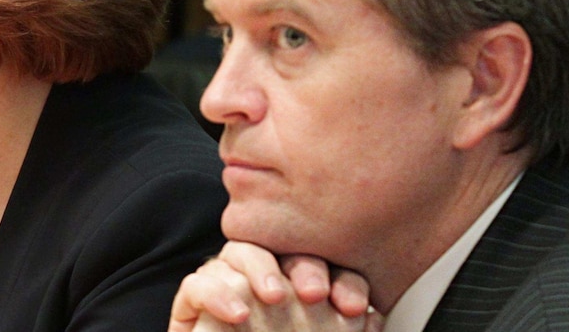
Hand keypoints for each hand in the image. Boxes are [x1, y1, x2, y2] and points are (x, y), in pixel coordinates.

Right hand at [168, 241, 382, 331]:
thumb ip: (345, 330)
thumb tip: (375, 319)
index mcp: (298, 287)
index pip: (321, 263)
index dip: (339, 278)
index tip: (351, 306)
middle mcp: (262, 279)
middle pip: (279, 245)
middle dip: (301, 265)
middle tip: (313, 294)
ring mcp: (226, 286)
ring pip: (237, 252)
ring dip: (258, 268)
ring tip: (274, 296)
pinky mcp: (193, 303)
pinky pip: (198, 283)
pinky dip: (217, 294)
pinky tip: (239, 313)